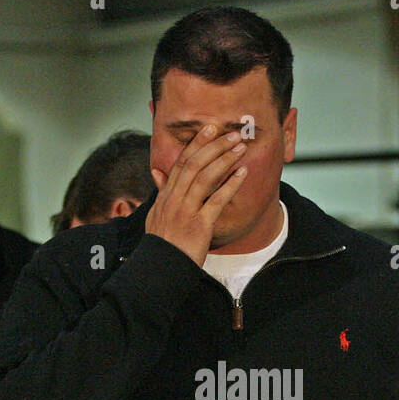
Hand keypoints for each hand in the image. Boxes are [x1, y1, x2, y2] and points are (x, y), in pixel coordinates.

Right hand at [145, 124, 247, 265]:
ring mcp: (186, 212)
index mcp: (166, 196)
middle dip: (214, 146)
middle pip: (194, 164)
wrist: (160, 270)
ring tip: (240, 147)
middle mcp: (174, 200)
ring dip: (224, 159)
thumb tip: (157, 172)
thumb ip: (161, 192)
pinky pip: (217, 200)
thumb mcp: (155, 215)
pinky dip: (230, 184)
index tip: (209, 129)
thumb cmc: (162, 244)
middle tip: (231, 133)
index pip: (181, 163)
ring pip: (205, 177)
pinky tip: (242, 173)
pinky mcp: (199, 226)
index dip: (196, 144)